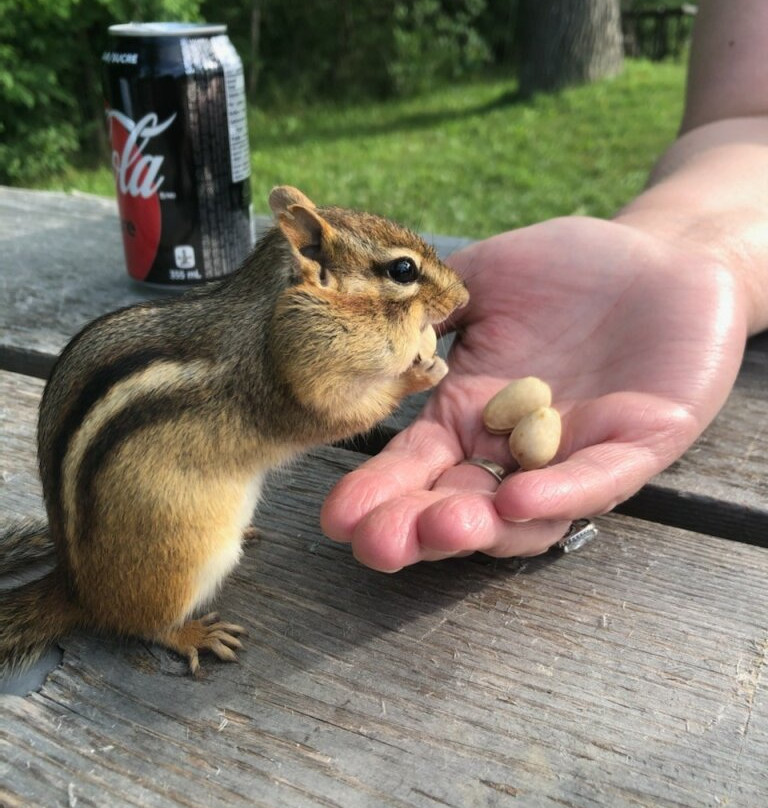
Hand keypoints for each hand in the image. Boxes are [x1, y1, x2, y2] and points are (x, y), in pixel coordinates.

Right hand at [321, 216, 747, 570]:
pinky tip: (518, 500)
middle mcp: (515, 447)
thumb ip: (431, 306)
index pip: (416, 466)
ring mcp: (574, 452)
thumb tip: (370, 330)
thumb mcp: (486, 278)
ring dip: (480, 527)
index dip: (378, 494)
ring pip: (524, 514)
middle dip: (416, 529)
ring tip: (440, 529)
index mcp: (471, 412)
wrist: (659, 254)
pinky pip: (596, 479)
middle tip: (378, 545)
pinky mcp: (637, 444)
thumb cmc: (570, 266)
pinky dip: (558, 494)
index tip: (336, 518)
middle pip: (459, 503)